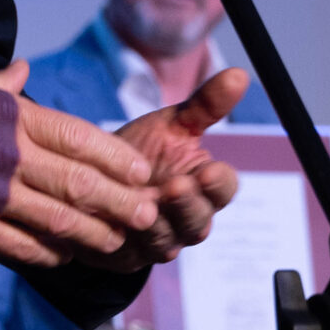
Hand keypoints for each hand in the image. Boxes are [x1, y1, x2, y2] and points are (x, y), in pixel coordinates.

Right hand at [0, 61, 158, 266]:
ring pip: (58, 220)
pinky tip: (67, 256)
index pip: (74, 135)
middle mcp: (3, 156)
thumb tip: (23, 69)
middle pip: (77, 183)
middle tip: (148, 213)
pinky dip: (51, 254)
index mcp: (2, 116)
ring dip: (95, 233)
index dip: (114, 156)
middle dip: (120, 201)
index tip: (140, 171)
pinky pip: (23, 248)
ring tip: (119, 241)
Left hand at [97, 67, 246, 267]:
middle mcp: (185, 218)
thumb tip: (239, 74)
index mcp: (202, 186)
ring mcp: (158, 240)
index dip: (218, 182)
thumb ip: (204, 106)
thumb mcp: (169, 125)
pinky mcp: (126, 256)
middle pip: (199, 220)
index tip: (208, 171)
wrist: (90, 181)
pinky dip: (121, 238)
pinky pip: (128, 252)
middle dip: (188, 205)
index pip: (223, 188)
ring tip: (144, 203)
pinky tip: (112, 220)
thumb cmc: (138, 152)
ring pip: (166, 240)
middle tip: (175, 186)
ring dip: (157, 224)